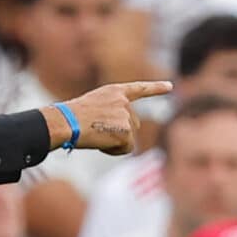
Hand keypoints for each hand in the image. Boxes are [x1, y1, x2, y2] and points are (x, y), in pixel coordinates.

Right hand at [41, 81, 172, 154]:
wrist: (65, 122)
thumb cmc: (69, 118)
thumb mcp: (90, 108)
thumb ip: (108, 114)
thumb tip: (121, 136)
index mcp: (113, 92)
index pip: (138, 89)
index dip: (155, 88)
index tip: (170, 86)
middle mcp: (123, 102)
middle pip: (132, 125)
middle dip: (119, 133)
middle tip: (95, 132)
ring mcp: (126, 116)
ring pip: (128, 138)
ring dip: (113, 142)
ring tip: (94, 135)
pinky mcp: (126, 131)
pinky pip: (126, 148)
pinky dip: (114, 150)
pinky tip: (99, 143)